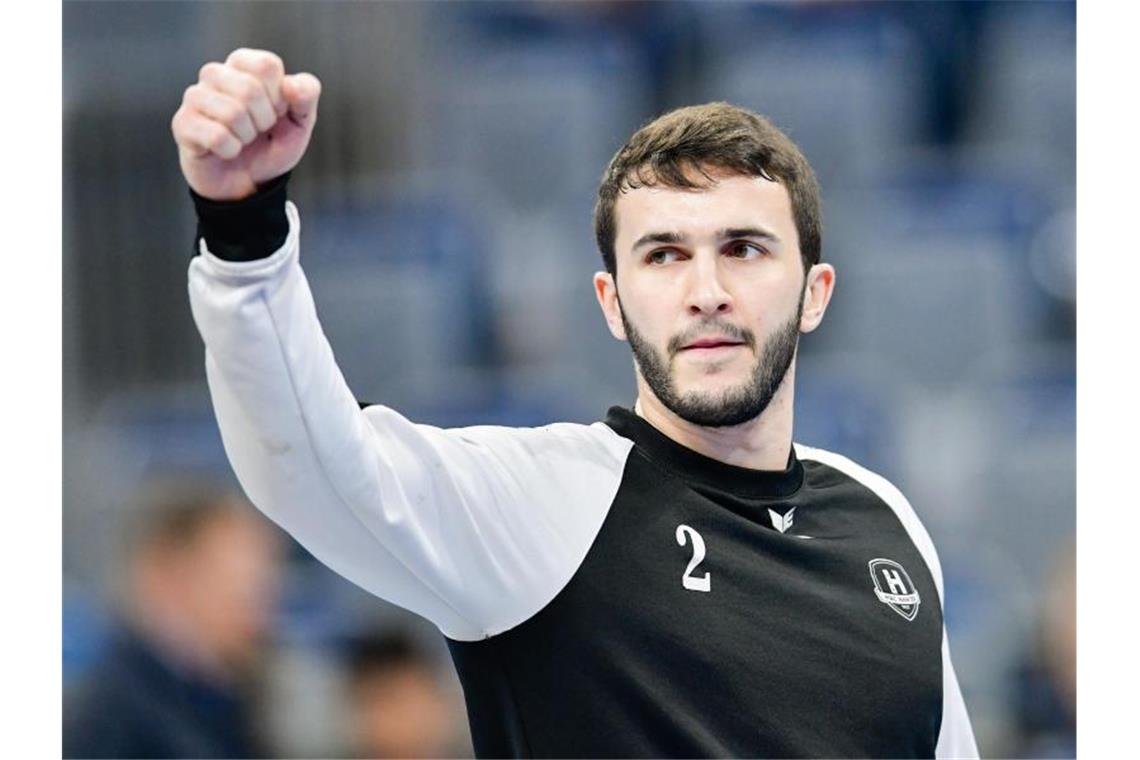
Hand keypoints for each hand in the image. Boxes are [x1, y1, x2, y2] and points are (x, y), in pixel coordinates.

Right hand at [171, 48, 320, 200]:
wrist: (248, 182)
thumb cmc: (270, 144)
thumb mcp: (300, 122)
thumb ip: (306, 96)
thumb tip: (291, 84)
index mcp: (243, 65)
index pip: (266, 65)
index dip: (280, 96)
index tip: (277, 112)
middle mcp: (214, 74)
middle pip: (249, 89)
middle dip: (264, 121)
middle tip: (258, 131)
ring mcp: (194, 97)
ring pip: (232, 112)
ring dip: (246, 137)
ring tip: (242, 140)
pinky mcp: (182, 124)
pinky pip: (216, 136)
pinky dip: (230, 150)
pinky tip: (226, 150)